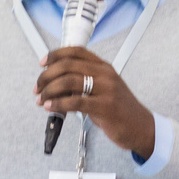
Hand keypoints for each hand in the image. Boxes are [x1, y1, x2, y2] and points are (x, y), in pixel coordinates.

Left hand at [34, 47, 154, 154]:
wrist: (140, 127)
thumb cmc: (119, 110)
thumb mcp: (102, 90)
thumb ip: (81, 85)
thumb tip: (54, 86)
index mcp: (103, 67)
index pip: (76, 51)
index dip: (55, 55)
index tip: (42, 63)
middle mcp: (105, 74)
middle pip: (68, 65)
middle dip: (46, 76)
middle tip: (37, 87)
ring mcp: (106, 89)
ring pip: (69, 81)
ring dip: (49, 90)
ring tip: (41, 100)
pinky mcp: (105, 106)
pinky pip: (75, 102)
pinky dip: (58, 104)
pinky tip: (50, 107)